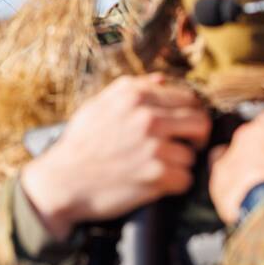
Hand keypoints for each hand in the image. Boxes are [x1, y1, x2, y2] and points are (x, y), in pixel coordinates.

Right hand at [21, 74, 209, 240]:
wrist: (62, 181)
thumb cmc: (79, 144)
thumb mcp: (98, 105)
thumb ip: (130, 88)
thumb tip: (161, 79)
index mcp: (135, 96)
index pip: (187, 99)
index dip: (189, 113)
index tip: (183, 126)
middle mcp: (148, 117)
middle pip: (200, 123)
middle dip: (195, 137)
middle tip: (185, 147)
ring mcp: (154, 147)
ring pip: (192, 155)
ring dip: (178, 165)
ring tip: (158, 168)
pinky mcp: (157, 175)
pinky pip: (185, 179)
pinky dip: (173, 185)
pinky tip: (155, 183)